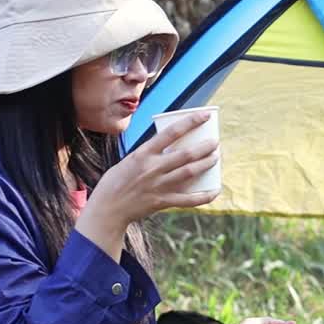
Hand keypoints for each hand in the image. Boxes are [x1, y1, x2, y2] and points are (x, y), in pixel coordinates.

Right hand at [87, 112, 220, 226]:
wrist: (107, 208)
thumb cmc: (117, 181)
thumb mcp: (131, 160)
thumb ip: (151, 154)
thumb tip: (173, 147)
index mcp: (143, 154)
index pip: (171, 133)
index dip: (191, 122)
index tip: (205, 115)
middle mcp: (153, 168)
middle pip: (186, 154)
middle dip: (205, 146)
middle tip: (215, 142)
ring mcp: (159, 185)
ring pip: (190, 172)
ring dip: (207, 164)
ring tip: (216, 157)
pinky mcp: (163, 202)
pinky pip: (189, 200)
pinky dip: (204, 196)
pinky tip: (215, 190)